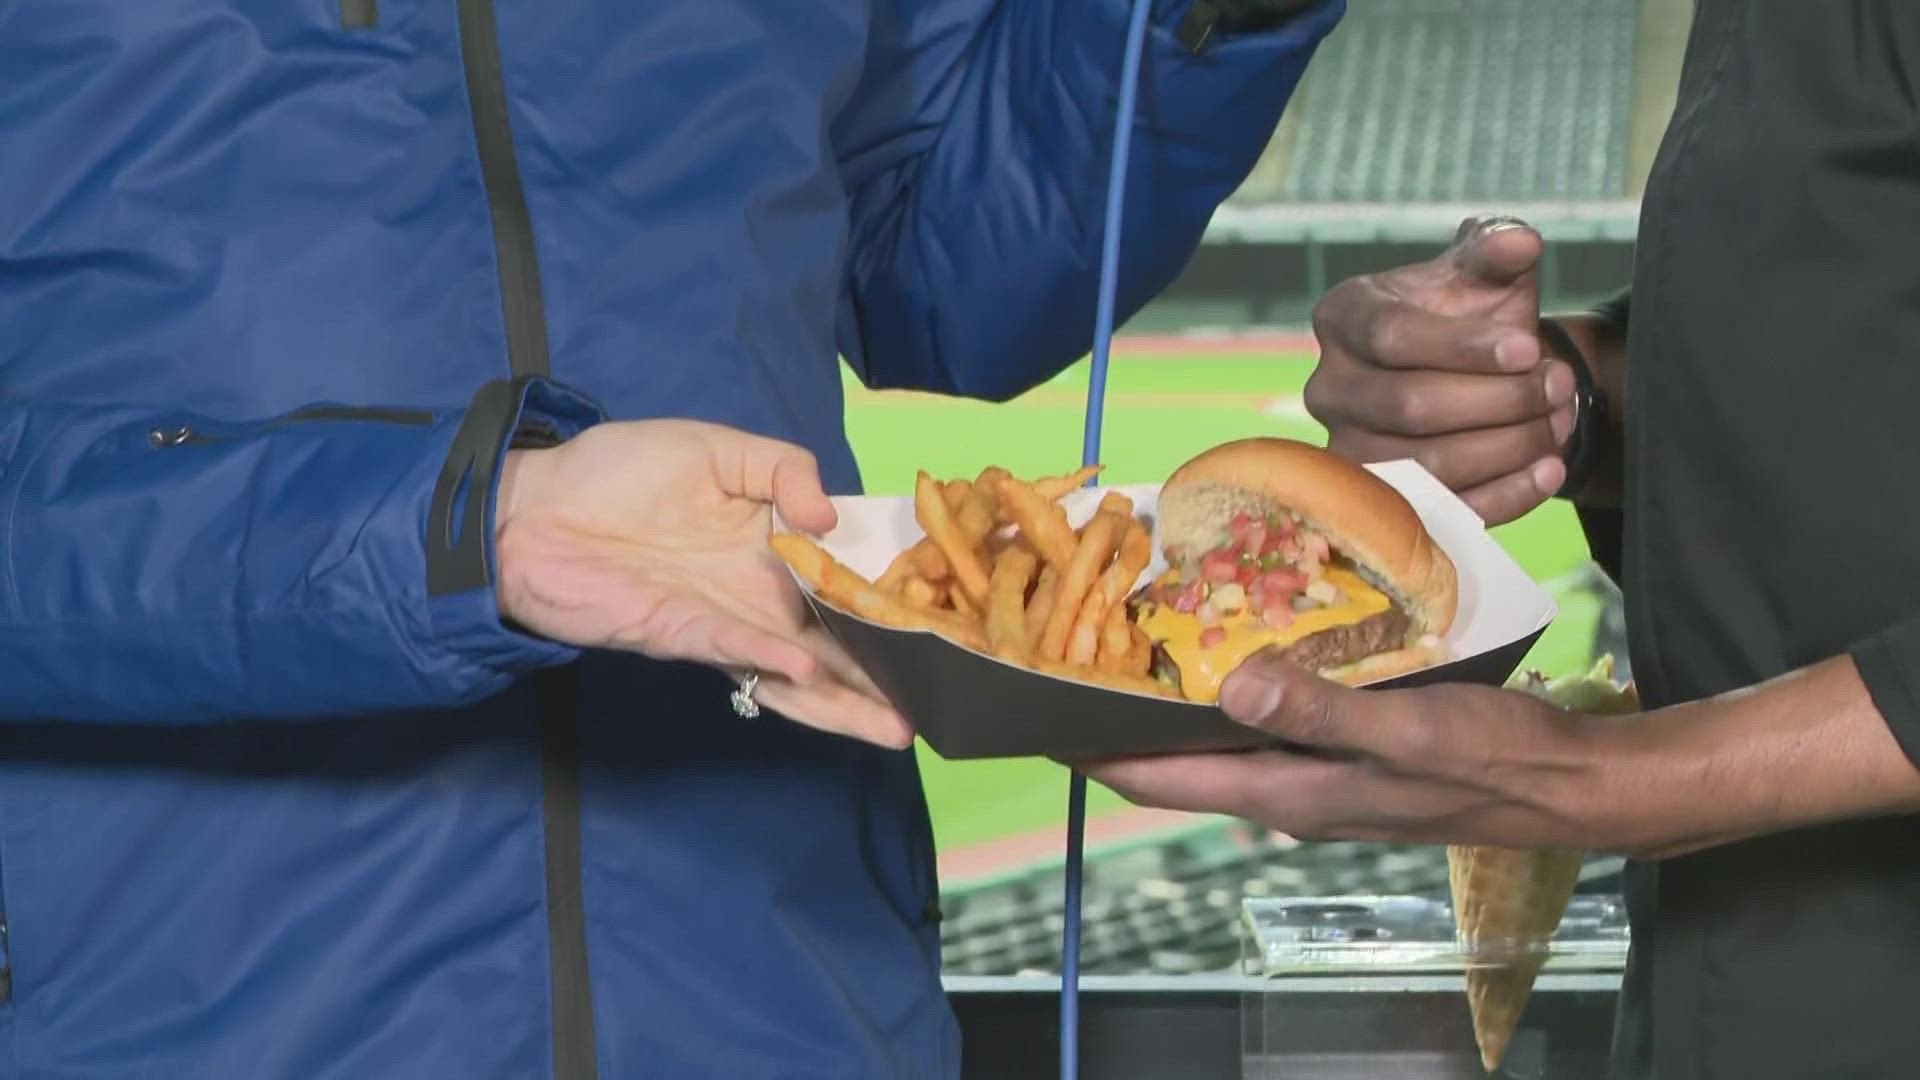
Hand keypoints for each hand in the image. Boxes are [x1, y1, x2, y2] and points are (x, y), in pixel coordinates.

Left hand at [492, 419, 911, 748]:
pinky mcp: (679, 636)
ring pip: (799, 672)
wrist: (531, 507)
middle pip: (836, 643)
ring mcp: (722, 623)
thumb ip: (782, 468)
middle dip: (887, 674)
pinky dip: (772, 663)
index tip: (947, 617)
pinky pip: (736, 653)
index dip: (894, 598)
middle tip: (944, 699)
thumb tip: (829, 516)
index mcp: (773, 548)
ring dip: (846, 701)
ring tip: (898, 726)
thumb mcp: (716, 447)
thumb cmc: (617, 471)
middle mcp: (758, 595)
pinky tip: (808, 671)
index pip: (847, 579)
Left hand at [1079, 652, 1624, 851]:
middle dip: (1120, 714)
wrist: (1565, 784)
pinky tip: (1236, 638)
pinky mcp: (1345, 752)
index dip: (1091, 748)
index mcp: (1286, 794)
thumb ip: (1317, 711)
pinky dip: (1232, 687)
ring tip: (1136, 634)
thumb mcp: (1405, 730)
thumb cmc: (1492, 759)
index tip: (1035, 708)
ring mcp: (1316, 775)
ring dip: (1175, 697)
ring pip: (1219, 738)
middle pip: (1176, 759)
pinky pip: (1265, 721)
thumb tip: (1228, 689)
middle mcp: (1287, 791)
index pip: (1159, 778)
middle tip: (1076, 647)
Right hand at [1304, 216, 1574, 525]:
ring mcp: (1348, 450)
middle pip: (1409, 407)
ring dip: (1508, 446)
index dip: (1464, 347)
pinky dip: (1505, 496)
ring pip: (1427, 465)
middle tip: (1559, 384)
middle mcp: (1329, 387)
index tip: (1527, 347)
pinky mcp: (1381, 501)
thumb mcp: (1481, 274)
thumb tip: (1519, 241)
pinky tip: (1549, 469)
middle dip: (1499, 399)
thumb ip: (1496, 250)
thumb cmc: (1468, 315)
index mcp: (1343, 318)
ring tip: (1559, 420)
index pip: (1391, 336)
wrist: (1468, 374)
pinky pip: (1443, 511)